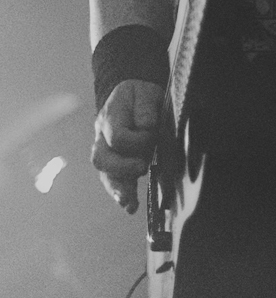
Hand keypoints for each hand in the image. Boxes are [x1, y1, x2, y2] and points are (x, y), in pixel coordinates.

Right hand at [91, 78, 163, 212]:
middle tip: (142, 168)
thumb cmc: (141, 94)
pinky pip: (111, 179)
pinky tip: (129, 205)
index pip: (118, 136)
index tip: (153, 133)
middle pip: (101, 158)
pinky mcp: (113, 162)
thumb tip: (147, 127)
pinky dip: (120, 193)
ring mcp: (104, 150)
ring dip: (118, 189)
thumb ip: (145, 109)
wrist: (132, 93)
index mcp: (110, 116)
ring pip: (105, 174)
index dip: (138, 140)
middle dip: (121, 168)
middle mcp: (101, 136)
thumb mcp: (145, 92)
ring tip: (130, 203)